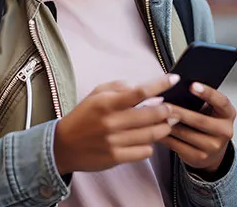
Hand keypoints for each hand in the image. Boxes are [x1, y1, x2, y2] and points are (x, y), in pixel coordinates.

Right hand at [53, 74, 180, 173]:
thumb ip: (119, 87)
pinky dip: (150, 144)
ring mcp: (115, 141)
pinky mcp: (116, 158)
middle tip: (173, 108)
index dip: (160, 84)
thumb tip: (143, 89)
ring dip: (164, 127)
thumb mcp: (96, 94)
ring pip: (152, 134)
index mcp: (107, 103)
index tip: (174, 79)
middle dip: (168, 110)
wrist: (63, 146)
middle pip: (152, 114)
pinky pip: (145, 151)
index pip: (140, 92)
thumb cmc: (83, 117)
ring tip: (167, 123)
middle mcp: (112, 122)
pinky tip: (148, 139)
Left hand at [162, 83, 235, 172]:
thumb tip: (177, 89)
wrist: (213, 150)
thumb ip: (199, 101)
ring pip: (186, 134)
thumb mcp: (211, 109)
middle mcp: (224, 131)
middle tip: (164, 104)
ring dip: (168, 124)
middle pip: (200, 120)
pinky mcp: (199, 157)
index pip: (221, 101)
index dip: (207, 93)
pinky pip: (177, 146)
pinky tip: (156, 130)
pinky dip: (165, 137)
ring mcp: (213, 147)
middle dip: (180, 112)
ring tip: (155, 116)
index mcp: (228, 114)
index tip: (192, 85)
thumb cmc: (208, 121)